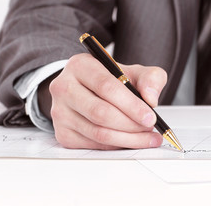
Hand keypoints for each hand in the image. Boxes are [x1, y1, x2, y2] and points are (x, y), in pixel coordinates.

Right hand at [47, 53, 167, 149]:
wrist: (90, 90)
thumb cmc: (113, 80)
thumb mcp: (136, 72)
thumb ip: (151, 79)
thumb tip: (151, 99)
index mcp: (81, 66)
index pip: (106, 87)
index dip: (131, 105)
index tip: (150, 117)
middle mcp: (64, 87)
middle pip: (101, 113)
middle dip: (131, 124)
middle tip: (150, 128)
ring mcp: (60, 112)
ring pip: (98, 133)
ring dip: (128, 138)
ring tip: (147, 136)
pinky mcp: (63, 133)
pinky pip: (94, 145)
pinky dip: (118, 145)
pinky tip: (131, 140)